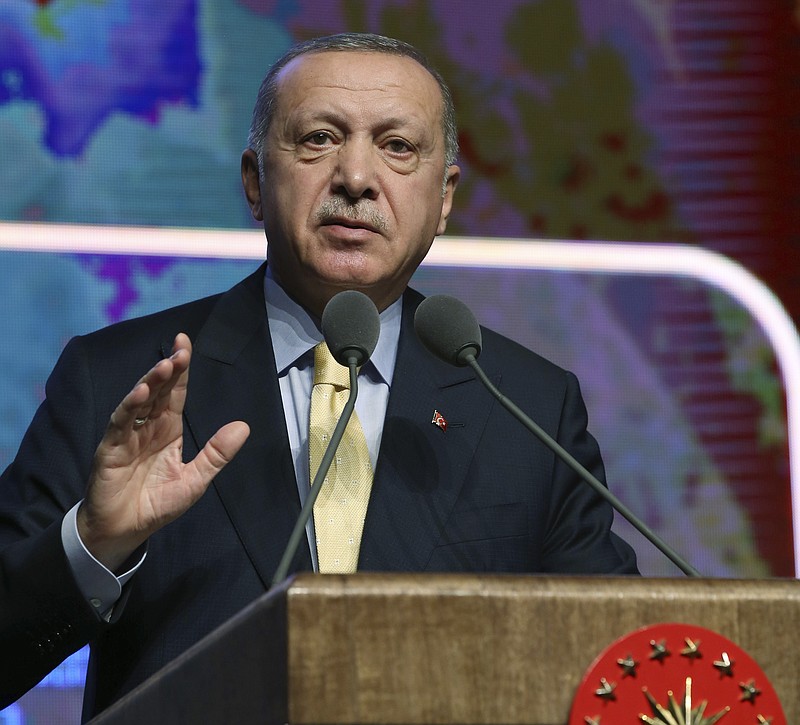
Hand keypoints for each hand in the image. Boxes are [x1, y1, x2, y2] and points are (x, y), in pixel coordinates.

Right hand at [77, 333, 249, 570]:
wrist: (125, 530)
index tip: (186, 345)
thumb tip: (244, 427)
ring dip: (151, 382)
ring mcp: (128, 435)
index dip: (182, 370)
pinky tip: (141, 393)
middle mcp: (148, 427)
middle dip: (169, 369)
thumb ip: (217, 454)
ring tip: (164, 366)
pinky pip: (120, 423)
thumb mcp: (196, 479)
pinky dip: (129, 407)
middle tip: (180, 351)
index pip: (176, 393)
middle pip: (159, 391)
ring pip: (139, 401)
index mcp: (169, 430)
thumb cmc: (157, 503)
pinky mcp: (111, 448)